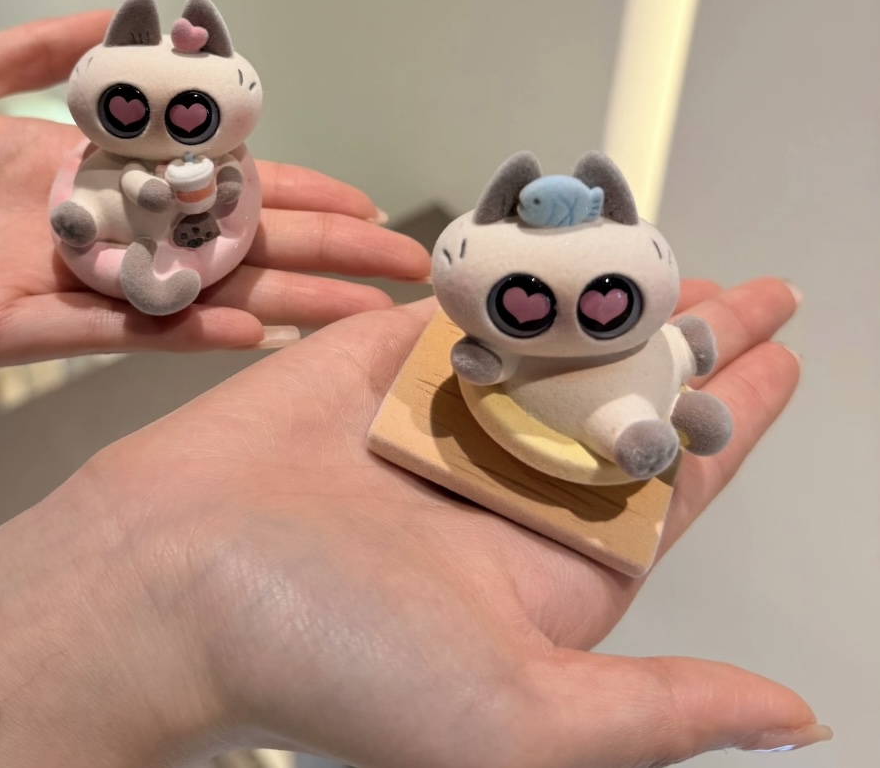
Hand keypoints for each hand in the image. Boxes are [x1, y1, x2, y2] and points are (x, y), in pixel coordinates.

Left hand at [0, 13, 428, 374]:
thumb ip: (40, 50)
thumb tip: (125, 9)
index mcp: (71, 168)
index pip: (202, 179)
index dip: (284, 187)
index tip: (356, 195)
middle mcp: (83, 229)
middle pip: (221, 240)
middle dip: (315, 250)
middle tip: (400, 264)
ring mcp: (57, 283)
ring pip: (192, 292)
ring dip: (279, 301)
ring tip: (361, 310)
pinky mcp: (15, 330)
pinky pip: (121, 332)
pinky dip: (187, 332)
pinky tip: (255, 332)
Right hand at [64, 276, 823, 764]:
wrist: (169, 572)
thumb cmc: (329, 656)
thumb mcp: (520, 719)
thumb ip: (661, 712)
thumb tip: (795, 719)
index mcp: (546, 565)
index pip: (668, 484)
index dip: (734, 424)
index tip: (784, 363)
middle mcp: (501, 486)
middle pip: (622, 400)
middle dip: (692, 346)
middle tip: (753, 292)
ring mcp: (439, 415)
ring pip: (553, 346)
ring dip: (616, 301)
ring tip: (677, 260)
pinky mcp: (379, 360)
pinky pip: (466, 307)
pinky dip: (518, 274)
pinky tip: (564, 244)